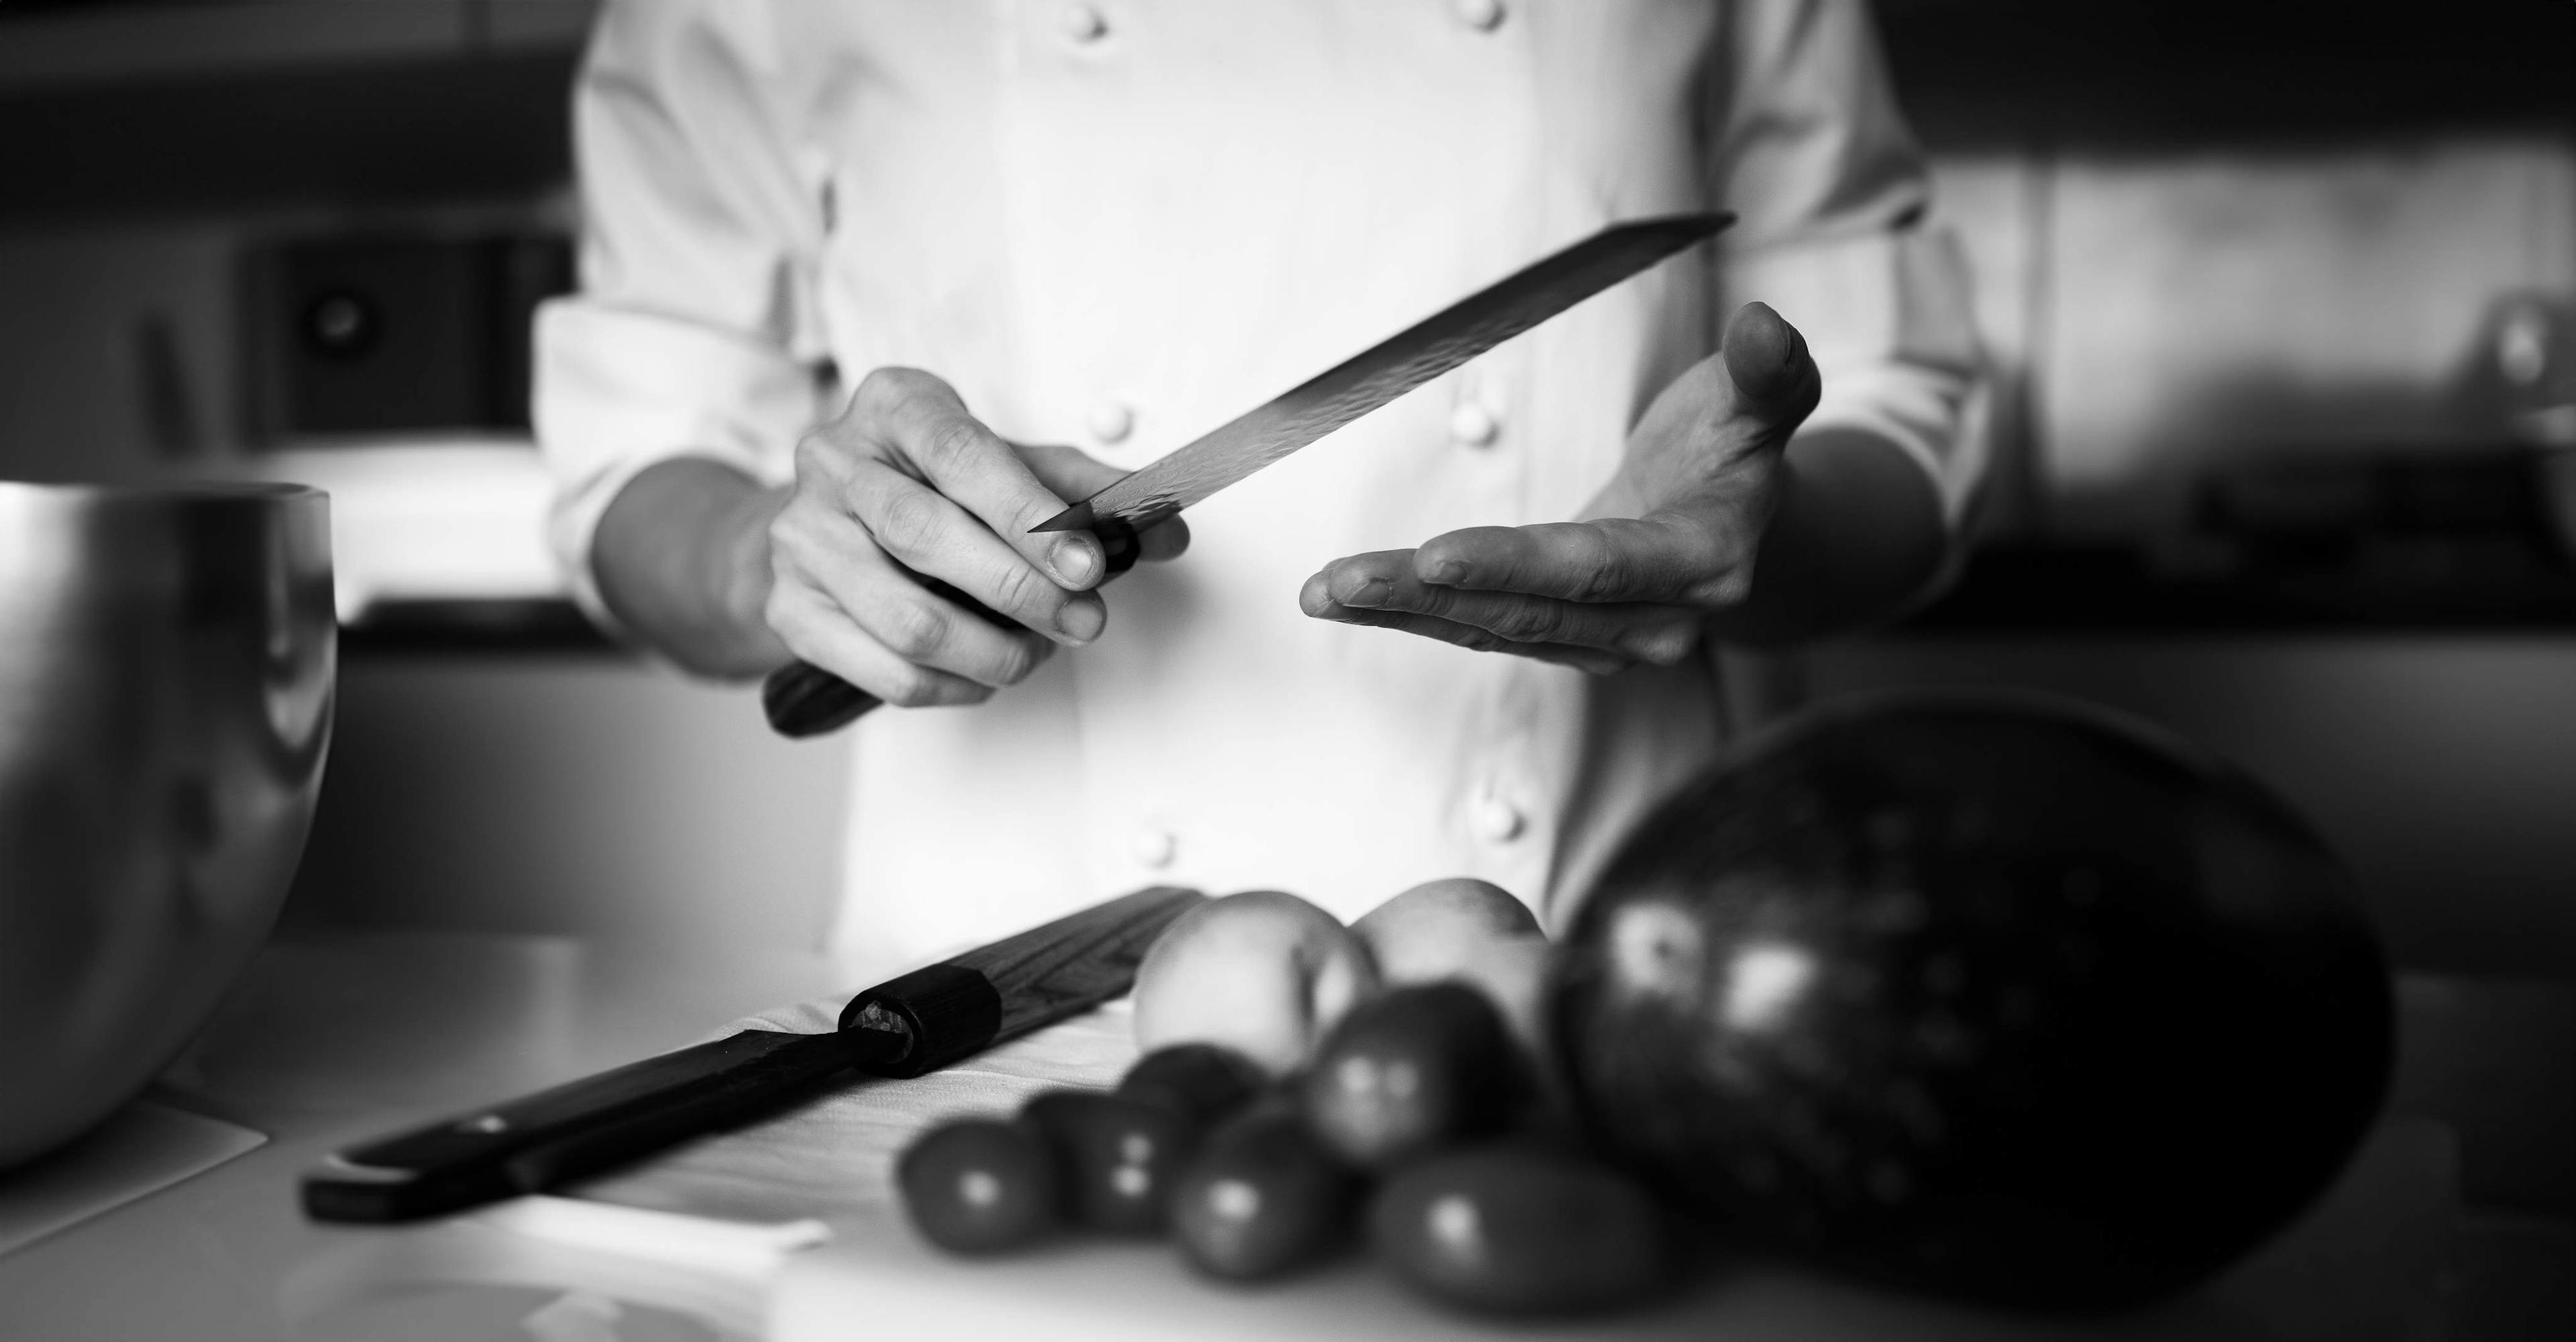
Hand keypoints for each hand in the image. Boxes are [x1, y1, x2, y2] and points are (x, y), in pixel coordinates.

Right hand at [767, 367, 1187, 706]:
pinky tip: (986, 674)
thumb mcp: (1006, 465)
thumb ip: (1086, 491)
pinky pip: (887, 671)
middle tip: (1085, 622)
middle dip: (1021, 591)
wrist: (825, 523)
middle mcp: (833, 462)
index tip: (1090, 565)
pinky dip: (955, 687)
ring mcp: (802, 538)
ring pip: (908, 620)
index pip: (965, 456)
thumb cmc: (932, 488)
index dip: (1030, 515)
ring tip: (1037, 653)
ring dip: (993, 652)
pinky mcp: (790, 610)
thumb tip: (1166, 529)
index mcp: (895, 406)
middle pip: (927, 536)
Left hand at [1301, 302, 1819, 672]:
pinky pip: (1476, 628)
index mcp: (1702, 561)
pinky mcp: (1561, 640)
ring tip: (1322, 591)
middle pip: (1529, 610)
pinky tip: (1346, 599)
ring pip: (1491, 628)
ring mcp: (1605, 642)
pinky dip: (1411, 613)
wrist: (1739, 523)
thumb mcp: (1764, 401)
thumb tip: (1766, 323)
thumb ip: (1768, 370)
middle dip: (1429, 595)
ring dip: (1403, 612)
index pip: (1597, 567)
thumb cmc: (1736, 446)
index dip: (1516, 562)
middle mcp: (1653, 621)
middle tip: (1341, 580)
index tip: (1437, 553)